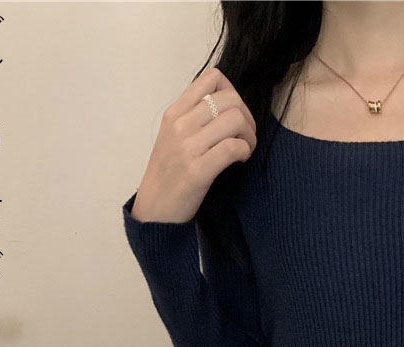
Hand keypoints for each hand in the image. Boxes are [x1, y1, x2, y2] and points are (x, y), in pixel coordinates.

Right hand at [130, 67, 257, 224]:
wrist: (154, 209)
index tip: (234, 115)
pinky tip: (240, 160)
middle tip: (246, 137)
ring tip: (245, 150)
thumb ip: (193, 117)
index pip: (212, 78)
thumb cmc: (168, 175)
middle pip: (230, 100)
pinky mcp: (197, 171)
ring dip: (249, 136)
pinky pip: (233, 147)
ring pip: (235, 120)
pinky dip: (245, 152)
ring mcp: (187, 147)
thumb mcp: (172, 136)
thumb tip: (225, 105)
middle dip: (247, 118)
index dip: (233, 93)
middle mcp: (180, 125)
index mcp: (174, 113)